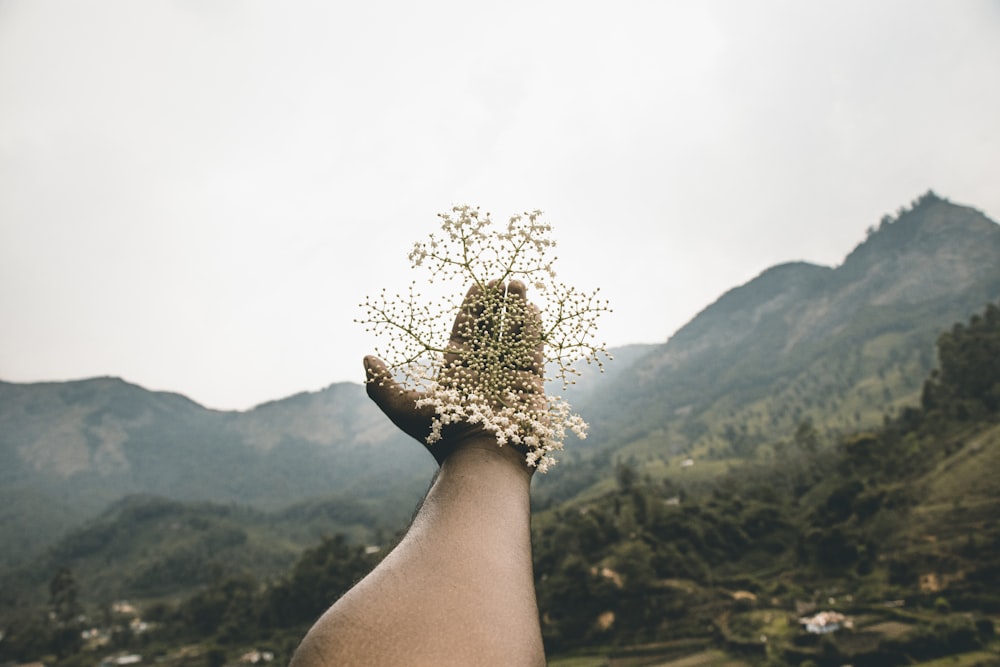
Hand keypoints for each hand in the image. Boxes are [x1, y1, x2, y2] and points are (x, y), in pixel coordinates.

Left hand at [363, 280, 544, 465]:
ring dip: (517, 311)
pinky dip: (533, 331)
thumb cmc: (443, 434)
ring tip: (521, 287)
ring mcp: (508, 377)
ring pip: (514, 336)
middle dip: (499, 304)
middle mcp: (483, 371)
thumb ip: (382, 385)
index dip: (474, 307)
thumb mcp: (404, 409)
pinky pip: (532, 352)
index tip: (481, 284)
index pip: (466, 330)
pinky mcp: (530, 385)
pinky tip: (533, 310)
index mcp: (457, 371)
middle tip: (506, 281)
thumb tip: (366, 359)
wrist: (480, 459)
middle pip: (492, 329)